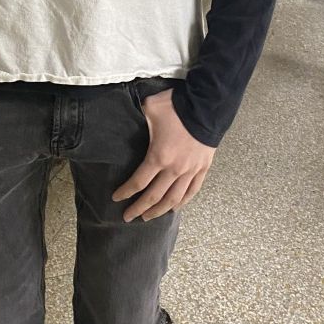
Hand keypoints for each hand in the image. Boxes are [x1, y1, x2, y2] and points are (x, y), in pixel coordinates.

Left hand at [112, 89, 215, 221]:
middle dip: (139, 208)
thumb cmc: (177, 107)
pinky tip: (174, 208)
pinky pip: (192, 191)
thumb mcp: (151, 108)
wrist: (207, 106)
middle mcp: (174, 169)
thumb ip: (138, 115)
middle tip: (128, 217)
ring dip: (159, 210)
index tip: (116, 198)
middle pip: (154, 196)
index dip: (126, 192)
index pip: (138, 182)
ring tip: (148, 217)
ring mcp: (190, 171)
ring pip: (173, 199)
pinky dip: (182, 202)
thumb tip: (130, 114)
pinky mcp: (202, 169)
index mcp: (158, 157)